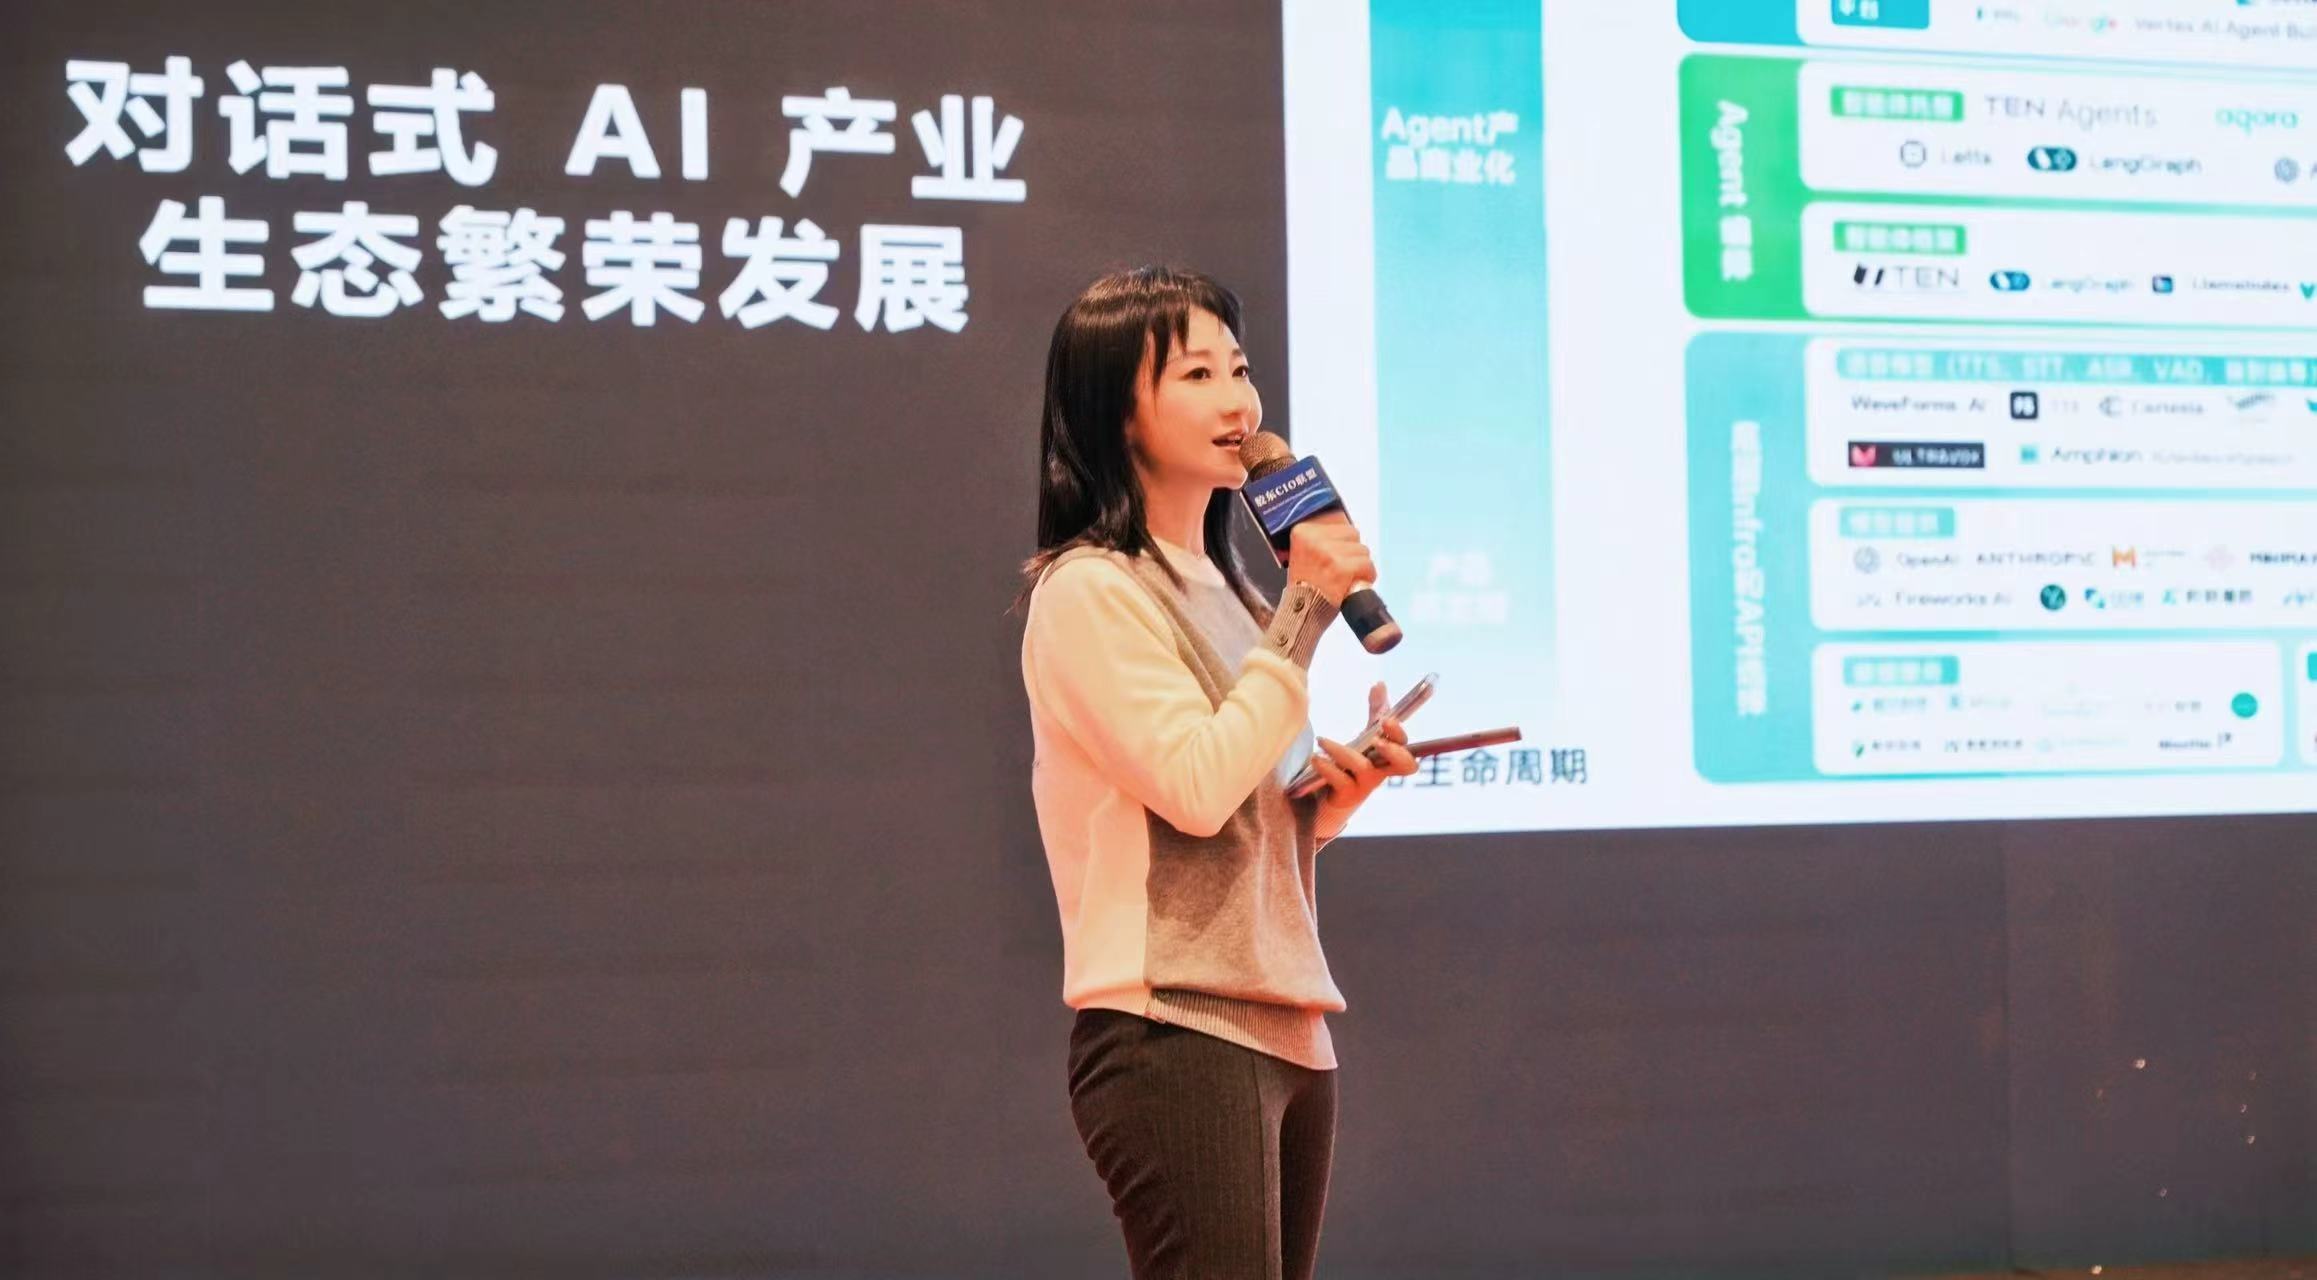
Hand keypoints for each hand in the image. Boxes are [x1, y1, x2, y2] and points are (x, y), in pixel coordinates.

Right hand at [1284, 516, 1374, 606]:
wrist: (1301, 614)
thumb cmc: (1306, 585)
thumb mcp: (1304, 554)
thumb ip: (1321, 538)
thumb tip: (1345, 522)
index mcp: (1302, 531)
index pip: (1340, 522)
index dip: (1343, 542)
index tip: (1335, 558)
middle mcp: (1313, 539)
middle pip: (1353, 534)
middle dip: (1352, 553)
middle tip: (1340, 571)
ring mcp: (1327, 553)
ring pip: (1363, 550)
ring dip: (1360, 566)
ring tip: (1345, 580)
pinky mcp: (1341, 568)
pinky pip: (1368, 565)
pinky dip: (1367, 576)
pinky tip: (1353, 585)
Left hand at [1306, 681, 1418, 809]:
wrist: (1331, 797)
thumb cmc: (1354, 763)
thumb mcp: (1367, 736)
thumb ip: (1376, 711)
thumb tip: (1380, 683)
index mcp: (1389, 756)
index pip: (1405, 745)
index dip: (1399, 733)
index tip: (1386, 721)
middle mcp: (1382, 771)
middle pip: (1404, 765)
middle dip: (1393, 751)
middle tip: (1377, 739)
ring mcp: (1365, 785)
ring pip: (1363, 768)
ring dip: (1343, 752)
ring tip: (1321, 740)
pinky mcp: (1347, 795)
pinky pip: (1341, 781)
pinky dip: (1328, 768)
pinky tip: (1316, 758)